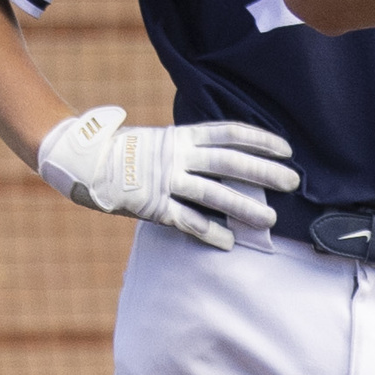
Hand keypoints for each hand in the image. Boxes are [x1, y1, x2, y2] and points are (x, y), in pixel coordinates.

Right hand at [36, 105, 297, 250]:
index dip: (259, 139)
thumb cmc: (125, 150)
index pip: (228, 132)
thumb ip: (189, 147)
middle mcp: (176, 156)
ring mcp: (164, 181)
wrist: (81, 159)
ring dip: (244, 207)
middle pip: (229, 163)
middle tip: (293, 182)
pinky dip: (208, 232)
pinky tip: (229, 242)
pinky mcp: (151, 205)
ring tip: (271, 220)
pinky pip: (185, 221)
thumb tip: (224, 152)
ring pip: (213, 194)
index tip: (286, 148)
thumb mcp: (160, 139)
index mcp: (180, 136)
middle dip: (264, 172)